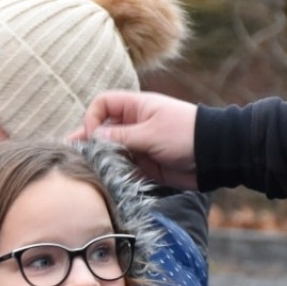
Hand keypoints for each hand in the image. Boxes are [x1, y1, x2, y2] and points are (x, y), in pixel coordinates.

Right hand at [68, 91, 198, 189]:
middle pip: (102, 129)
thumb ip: (119, 137)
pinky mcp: (143, 164)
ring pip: (109, 151)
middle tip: (73, 157)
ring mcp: (138, 144)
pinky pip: (121, 167)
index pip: (103, 104)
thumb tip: (92, 138)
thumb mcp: (150, 133)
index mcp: (136, 107)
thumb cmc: (185, 135)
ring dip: (100, 160)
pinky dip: (113, 173)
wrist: (213, 156)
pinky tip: (105, 181)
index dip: (93, 118)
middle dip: (89, 142)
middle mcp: (133, 124)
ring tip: (87, 172)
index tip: (93, 137)